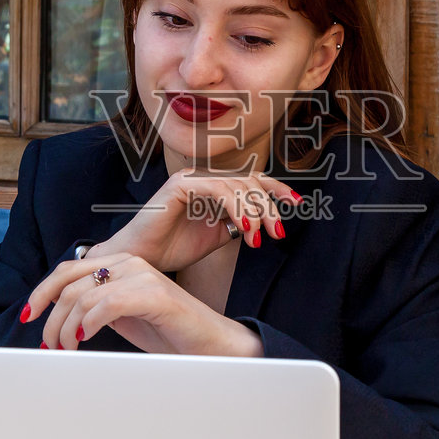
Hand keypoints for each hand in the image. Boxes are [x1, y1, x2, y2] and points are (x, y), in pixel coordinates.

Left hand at [23, 253, 263, 355]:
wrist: (211, 345)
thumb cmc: (168, 332)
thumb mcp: (122, 317)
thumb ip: (95, 309)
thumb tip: (58, 321)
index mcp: (120, 264)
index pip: (68, 269)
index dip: (42, 291)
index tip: (30, 316)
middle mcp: (129, 263)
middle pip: (69, 284)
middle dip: (51, 319)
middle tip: (48, 347)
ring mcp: (142, 275)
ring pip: (83, 297)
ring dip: (66, 329)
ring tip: (66, 350)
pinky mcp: (154, 294)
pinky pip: (106, 305)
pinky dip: (88, 325)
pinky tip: (85, 340)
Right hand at [91, 167, 298, 272]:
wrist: (142, 261)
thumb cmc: (173, 249)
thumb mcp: (216, 236)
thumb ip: (237, 223)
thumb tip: (265, 221)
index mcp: (212, 186)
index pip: (251, 179)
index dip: (276, 189)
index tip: (297, 203)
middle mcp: (202, 177)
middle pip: (249, 181)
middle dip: (268, 206)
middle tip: (276, 232)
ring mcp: (190, 178)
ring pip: (237, 185)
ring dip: (254, 211)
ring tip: (258, 237)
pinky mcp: (180, 184)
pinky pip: (217, 189)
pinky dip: (236, 208)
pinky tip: (245, 228)